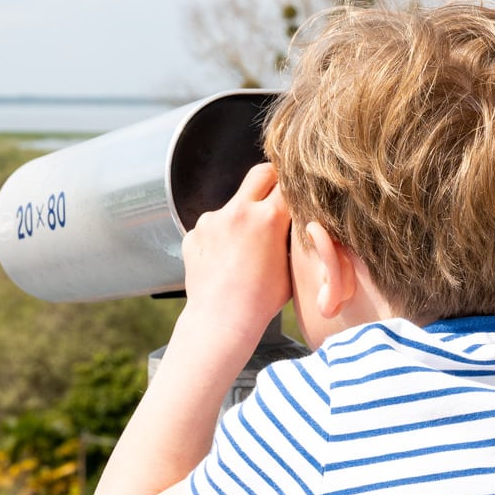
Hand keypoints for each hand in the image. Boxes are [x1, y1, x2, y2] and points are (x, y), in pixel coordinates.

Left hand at [180, 162, 291, 349]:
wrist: (220, 322)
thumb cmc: (261, 302)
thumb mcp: (291, 267)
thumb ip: (293, 237)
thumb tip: (297, 219)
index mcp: (268, 218)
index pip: (289, 183)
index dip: (296, 187)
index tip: (299, 192)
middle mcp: (238, 212)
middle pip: (261, 173)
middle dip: (273, 179)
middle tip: (278, 194)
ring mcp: (212, 220)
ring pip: (235, 202)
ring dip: (244, 214)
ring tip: (247, 247)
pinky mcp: (195, 233)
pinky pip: (213, 224)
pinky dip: (222, 235)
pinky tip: (226, 259)